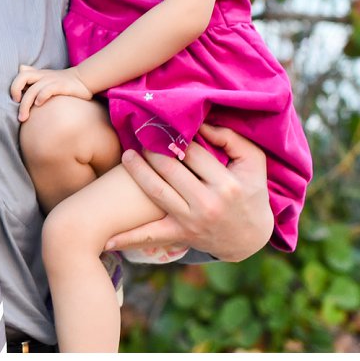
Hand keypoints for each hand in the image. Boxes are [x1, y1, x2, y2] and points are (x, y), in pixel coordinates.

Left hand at [8, 64, 92, 121]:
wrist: (84, 80)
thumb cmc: (62, 81)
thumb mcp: (46, 77)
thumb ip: (33, 74)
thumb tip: (21, 68)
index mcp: (38, 74)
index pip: (21, 74)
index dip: (14, 86)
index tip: (15, 100)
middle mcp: (43, 76)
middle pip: (23, 78)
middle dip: (15, 92)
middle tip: (18, 113)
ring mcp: (52, 80)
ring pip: (33, 88)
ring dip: (26, 104)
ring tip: (24, 117)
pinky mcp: (61, 85)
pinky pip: (48, 89)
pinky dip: (41, 96)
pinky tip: (39, 105)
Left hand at [104, 123, 273, 261]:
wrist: (251, 238)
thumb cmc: (251, 193)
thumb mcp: (253, 163)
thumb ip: (231, 138)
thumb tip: (201, 123)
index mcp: (226, 184)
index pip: (194, 152)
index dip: (177, 137)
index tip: (164, 125)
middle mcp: (208, 204)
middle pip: (170, 169)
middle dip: (152, 149)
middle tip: (140, 133)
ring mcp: (192, 221)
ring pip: (156, 191)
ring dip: (136, 171)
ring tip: (126, 155)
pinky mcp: (180, 234)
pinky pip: (150, 234)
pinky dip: (128, 237)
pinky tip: (106, 238)